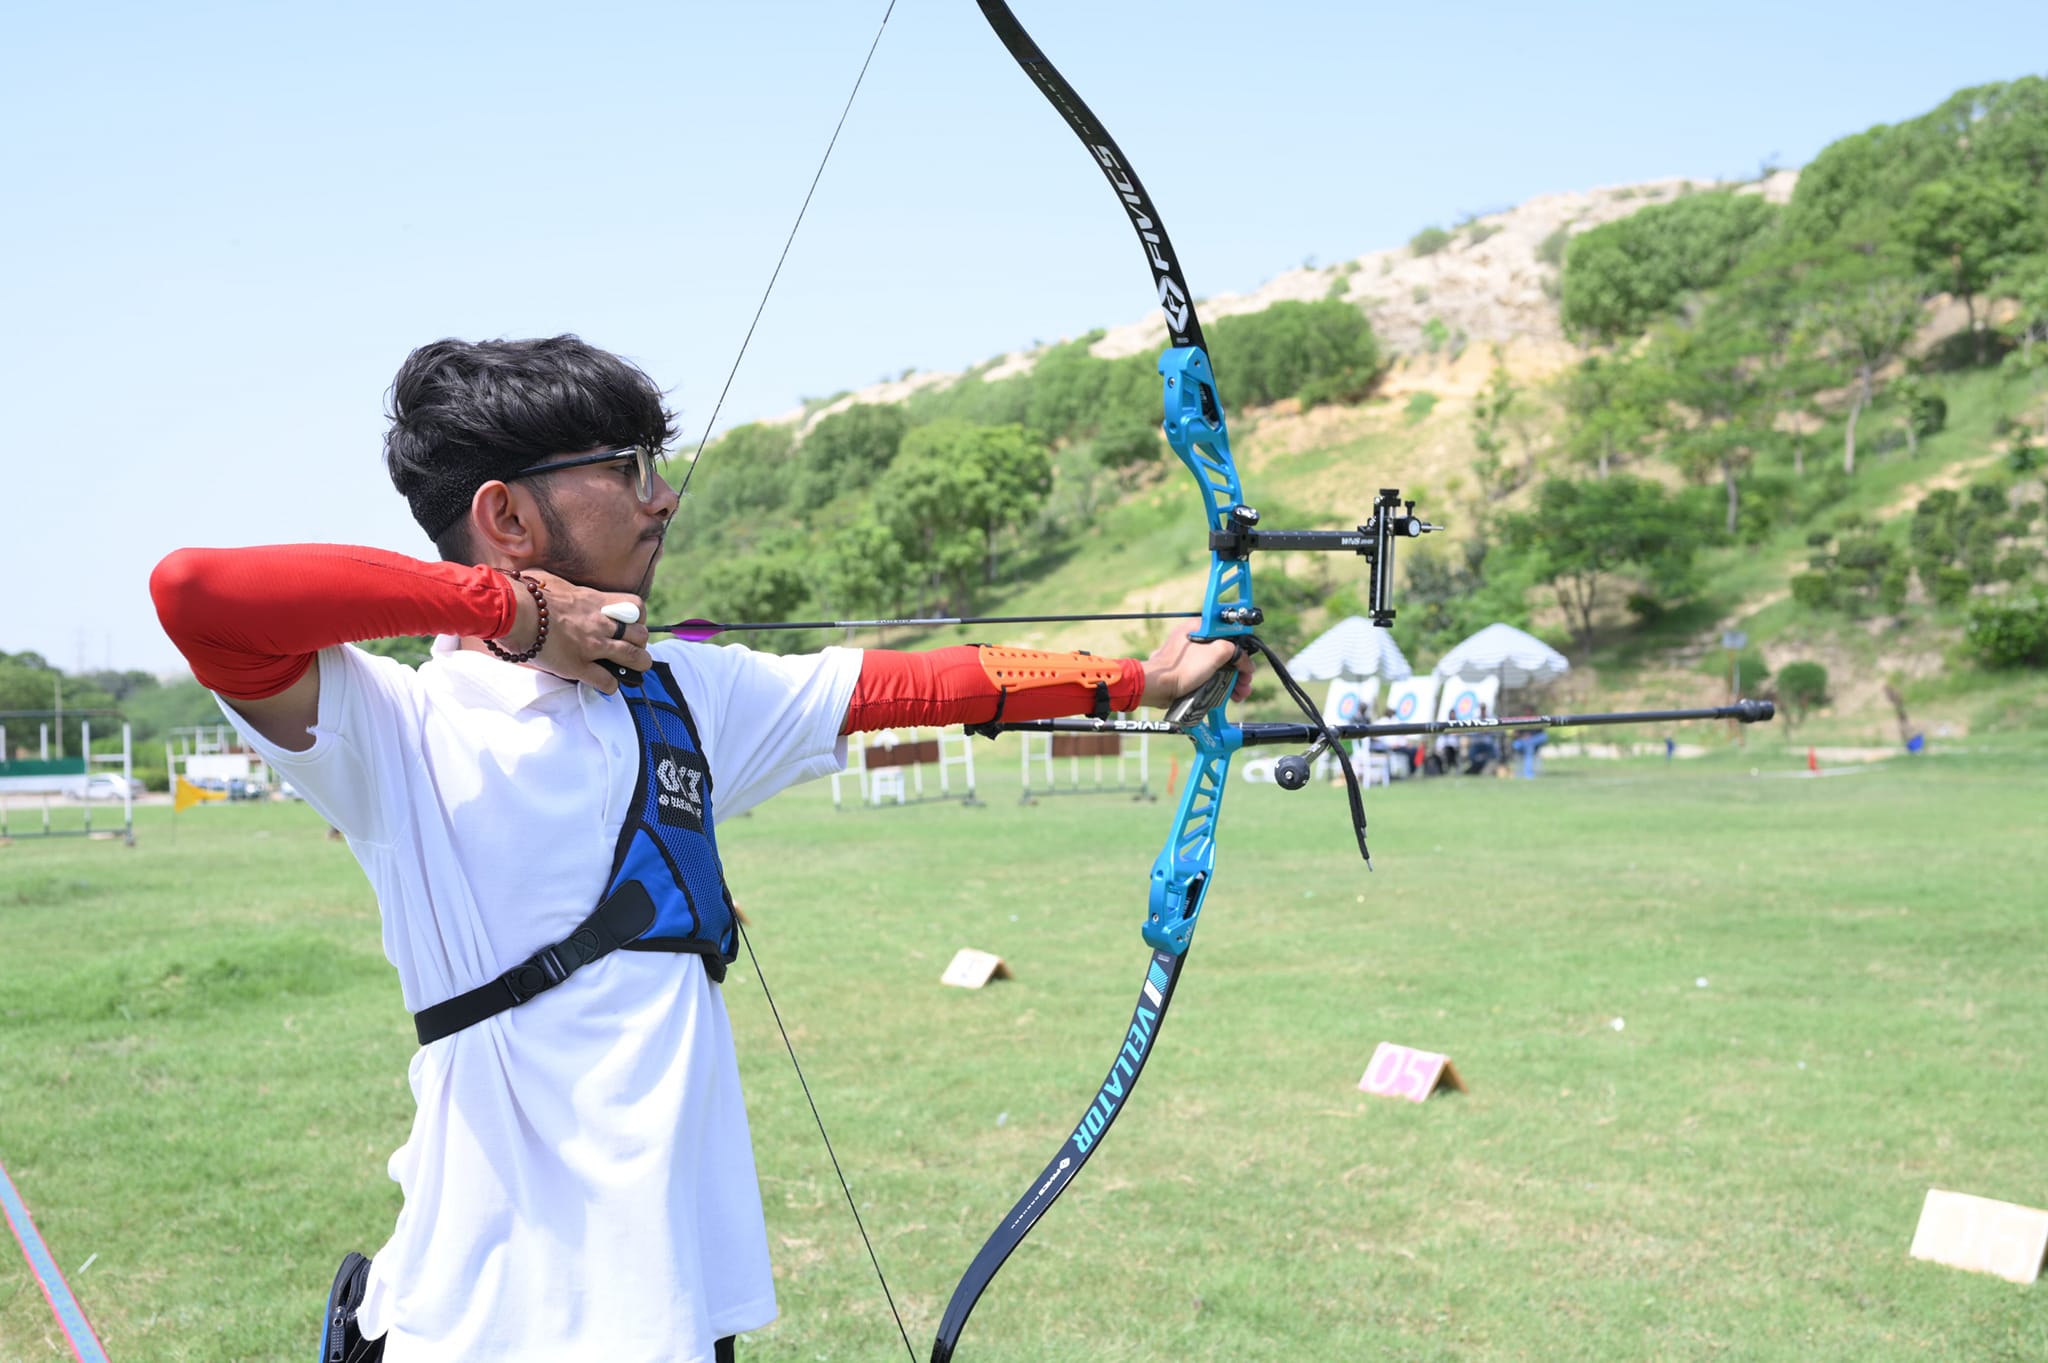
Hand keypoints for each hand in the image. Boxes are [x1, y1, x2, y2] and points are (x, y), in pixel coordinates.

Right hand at [508, 571, 653, 692]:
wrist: (513, 611)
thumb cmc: (527, 594)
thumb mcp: (552, 581)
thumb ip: (564, 588)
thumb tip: (555, 586)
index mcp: (595, 601)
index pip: (636, 605)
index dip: (639, 616)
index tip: (631, 622)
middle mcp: (600, 623)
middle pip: (640, 635)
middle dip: (640, 643)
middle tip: (632, 648)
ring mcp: (592, 646)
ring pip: (632, 658)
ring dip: (636, 665)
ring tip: (633, 669)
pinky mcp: (578, 666)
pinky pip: (606, 681)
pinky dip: (610, 685)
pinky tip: (606, 684)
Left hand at [1137, 621, 1254, 710]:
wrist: (1157, 688)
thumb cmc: (1181, 668)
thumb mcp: (1215, 653)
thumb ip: (1234, 651)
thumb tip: (1245, 661)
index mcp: (1199, 628)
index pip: (1228, 632)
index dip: (1241, 647)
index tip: (1248, 660)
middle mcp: (1194, 640)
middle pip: (1225, 652)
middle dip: (1239, 669)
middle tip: (1246, 681)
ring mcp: (1190, 658)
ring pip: (1219, 666)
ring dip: (1233, 680)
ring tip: (1241, 693)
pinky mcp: (1187, 673)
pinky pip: (1209, 676)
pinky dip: (1220, 685)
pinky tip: (1230, 696)